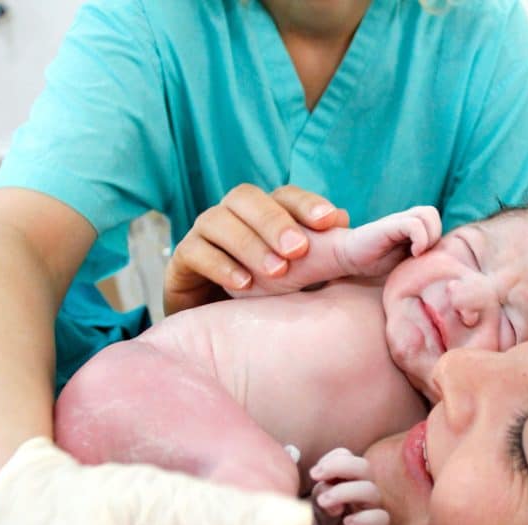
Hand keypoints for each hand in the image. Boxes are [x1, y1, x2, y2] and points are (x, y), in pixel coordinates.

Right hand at [163, 184, 349, 314]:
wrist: (217, 327)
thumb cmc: (266, 295)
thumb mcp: (300, 274)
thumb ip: (322, 250)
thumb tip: (344, 223)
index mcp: (265, 212)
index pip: (285, 195)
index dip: (307, 204)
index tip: (330, 222)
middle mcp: (233, 214)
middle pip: (247, 198)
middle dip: (275, 222)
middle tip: (299, 250)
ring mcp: (204, 232)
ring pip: (219, 220)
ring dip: (250, 244)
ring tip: (276, 273)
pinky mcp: (183, 258)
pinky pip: (196, 251)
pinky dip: (221, 265)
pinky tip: (244, 285)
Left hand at [304, 448, 389, 524]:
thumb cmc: (322, 519)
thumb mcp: (317, 502)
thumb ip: (322, 492)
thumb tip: (329, 497)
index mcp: (348, 476)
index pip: (348, 456)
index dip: (332, 460)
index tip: (314, 473)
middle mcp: (363, 488)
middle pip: (364, 467)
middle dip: (340, 467)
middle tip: (316, 477)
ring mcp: (372, 508)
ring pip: (371, 491)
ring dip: (345, 492)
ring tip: (323, 502)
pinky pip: (381, 519)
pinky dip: (364, 518)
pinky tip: (347, 522)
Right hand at [336, 205, 441, 277]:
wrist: (348, 256)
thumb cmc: (376, 261)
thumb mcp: (406, 260)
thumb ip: (423, 255)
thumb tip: (444, 263)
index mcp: (412, 225)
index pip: (436, 222)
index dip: (437, 239)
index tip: (427, 258)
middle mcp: (406, 218)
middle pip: (433, 214)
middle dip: (435, 235)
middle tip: (424, 254)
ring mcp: (397, 220)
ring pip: (428, 214)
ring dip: (429, 236)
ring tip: (418, 254)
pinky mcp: (389, 226)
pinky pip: (414, 224)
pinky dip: (420, 239)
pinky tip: (414, 253)